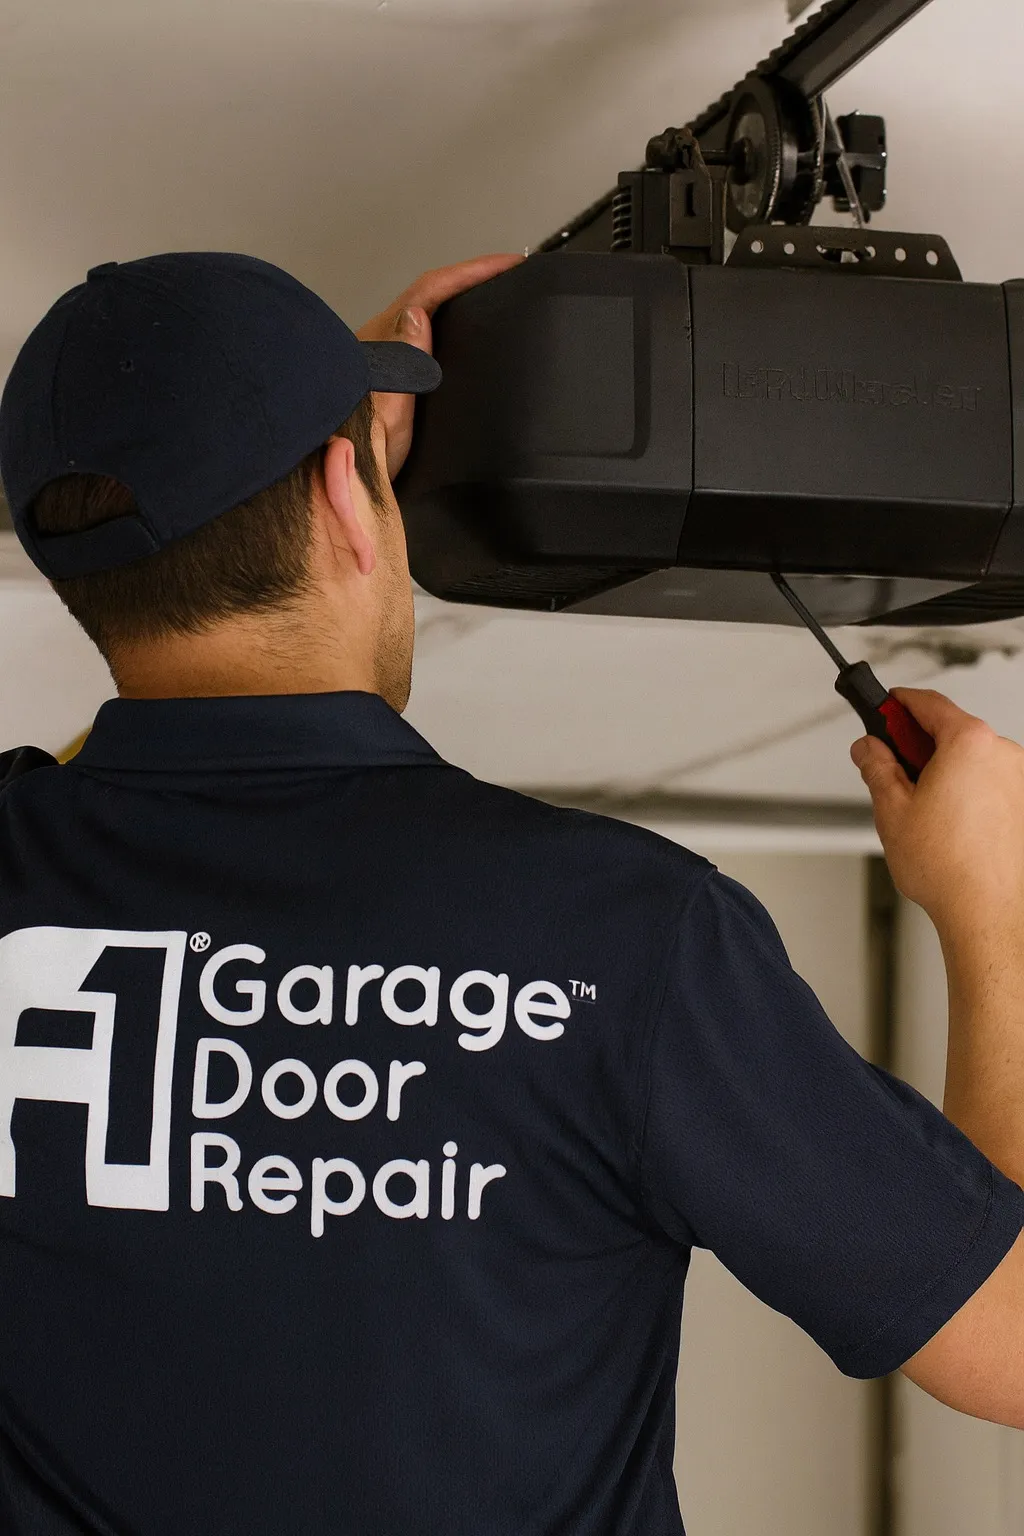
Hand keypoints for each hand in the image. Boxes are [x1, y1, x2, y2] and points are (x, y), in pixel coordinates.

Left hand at [358, 253, 523, 480]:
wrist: (331, 487)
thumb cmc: (355, 459)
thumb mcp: (386, 418)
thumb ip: (399, 368)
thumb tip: (416, 316)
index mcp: (381, 346)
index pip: (429, 292)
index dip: (469, 272)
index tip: (509, 265)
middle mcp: (378, 346)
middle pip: (426, 296)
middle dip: (467, 281)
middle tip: (510, 278)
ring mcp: (380, 362)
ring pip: (422, 317)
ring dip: (457, 303)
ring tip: (495, 302)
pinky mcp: (384, 381)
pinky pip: (420, 341)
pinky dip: (446, 330)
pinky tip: (462, 345)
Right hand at [852, 688, 1023, 938]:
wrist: (986, 911)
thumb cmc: (949, 867)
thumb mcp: (891, 808)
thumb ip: (877, 766)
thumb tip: (869, 749)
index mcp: (970, 743)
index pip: (929, 703)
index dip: (898, 703)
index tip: (884, 707)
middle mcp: (1003, 754)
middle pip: (952, 731)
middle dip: (918, 746)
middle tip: (892, 770)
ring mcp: (1019, 779)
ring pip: (972, 760)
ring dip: (945, 772)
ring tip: (922, 812)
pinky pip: (990, 783)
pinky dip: (967, 792)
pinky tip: (949, 824)